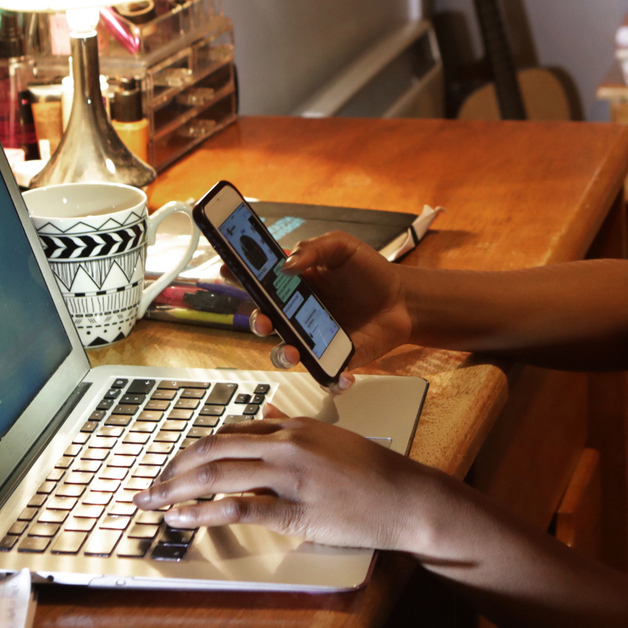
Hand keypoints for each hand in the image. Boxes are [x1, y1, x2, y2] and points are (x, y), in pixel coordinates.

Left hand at [135, 412, 445, 551]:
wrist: (404, 496)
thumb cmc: (371, 470)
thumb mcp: (329, 436)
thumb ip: (292, 425)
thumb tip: (264, 413)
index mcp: (292, 427)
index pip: (230, 433)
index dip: (194, 450)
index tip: (173, 466)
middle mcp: (285, 445)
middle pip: (214, 450)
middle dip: (174, 469)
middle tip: (148, 486)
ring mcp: (289, 476)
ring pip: (218, 476)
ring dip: (176, 490)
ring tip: (151, 503)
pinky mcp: (295, 511)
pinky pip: (238, 509)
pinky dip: (202, 513)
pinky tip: (181, 519)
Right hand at [252, 232, 412, 388]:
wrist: (401, 299)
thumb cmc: (368, 271)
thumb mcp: (342, 247)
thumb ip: (314, 249)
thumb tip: (286, 264)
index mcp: (292, 284)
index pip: (257, 282)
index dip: (237, 277)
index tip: (226, 271)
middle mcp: (296, 313)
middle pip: (264, 321)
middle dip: (256, 321)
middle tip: (263, 318)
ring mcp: (313, 337)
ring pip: (285, 352)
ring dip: (283, 354)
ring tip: (292, 351)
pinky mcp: (334, 358)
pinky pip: (325, 374)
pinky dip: (331, 380)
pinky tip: (342, 375)